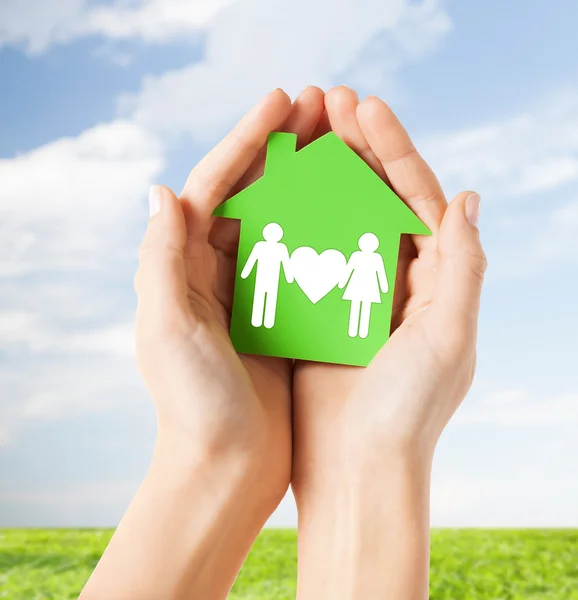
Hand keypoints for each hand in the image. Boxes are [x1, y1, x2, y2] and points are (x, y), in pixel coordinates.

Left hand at [135, 87, 323, 504]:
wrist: (227, 467)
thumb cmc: (193, 406)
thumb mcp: (168, 330)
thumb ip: (159, 260)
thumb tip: (161, 190)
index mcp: (183, 268)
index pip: (214, 186)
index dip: (247, 140)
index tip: (282, 101)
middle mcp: (215, 272)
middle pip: (252, 192)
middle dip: (284, 146)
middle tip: (320, 104)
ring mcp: (253, 291)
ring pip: (283, 219)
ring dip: (310, 178)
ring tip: (342, 140)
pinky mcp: (282, 315)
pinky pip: (307, 258)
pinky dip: (327, 228)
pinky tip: (356, 204)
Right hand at [291, 87, 485, 597]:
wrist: (357, 470)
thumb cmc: (407, 413)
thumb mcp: (449, 338)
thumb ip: (463, 267)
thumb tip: (467, 197)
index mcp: (434, 280)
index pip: (416, 196)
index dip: (393, 148)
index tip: (362, 107)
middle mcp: (397, 280)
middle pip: (375, 197)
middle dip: (354, 147)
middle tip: (325, 101)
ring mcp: (353, 292)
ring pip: (337, 218)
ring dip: (320, 174)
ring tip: (298, 132)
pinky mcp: (318, 311)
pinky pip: (305, 254)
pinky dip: (293, 220)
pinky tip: (272, 191)